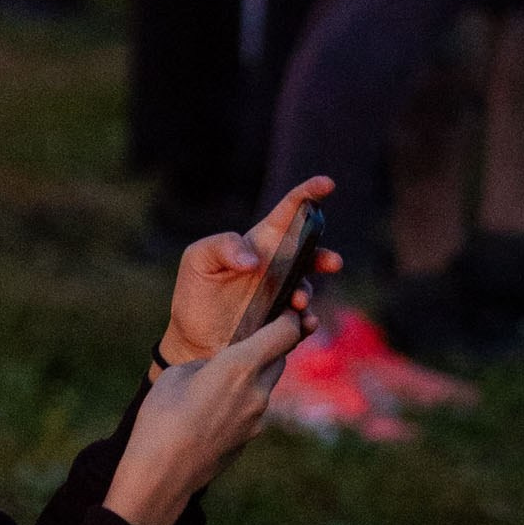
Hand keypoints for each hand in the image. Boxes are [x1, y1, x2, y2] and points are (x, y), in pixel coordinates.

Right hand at [104, 315, 304, 524]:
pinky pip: (255, 408)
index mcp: (240, 366)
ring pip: (267, 384)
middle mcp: (258, 391)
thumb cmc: (160, 420)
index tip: (282, 307)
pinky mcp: (250, 438)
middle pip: (280, 357)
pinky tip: (214, 407)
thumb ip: (208, 363)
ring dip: (255, 373)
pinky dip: (244, 399)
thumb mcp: (177, 376)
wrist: (161, 477)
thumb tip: (219, 367)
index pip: (285, 331)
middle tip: (249, 337)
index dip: (288, 316)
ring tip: (223, 376)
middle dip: (270, 344)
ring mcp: (258, 419)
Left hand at [159, 174, 337, 365]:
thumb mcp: (197, 260)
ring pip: (307, 289)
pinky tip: (302, 323)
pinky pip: (303, 322)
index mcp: (261, 242)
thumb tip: (254, 260)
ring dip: (306, 293)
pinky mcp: (283, 324)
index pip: (289, 212)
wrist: (191, 340)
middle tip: (332, 262)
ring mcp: (283, 295)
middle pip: (311, 252)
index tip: (327, 184)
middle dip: (325, 255)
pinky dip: (307, 322)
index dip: (308, 194)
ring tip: (296, 302)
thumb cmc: (195, 293)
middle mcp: (278, 267)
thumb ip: (222, 246)